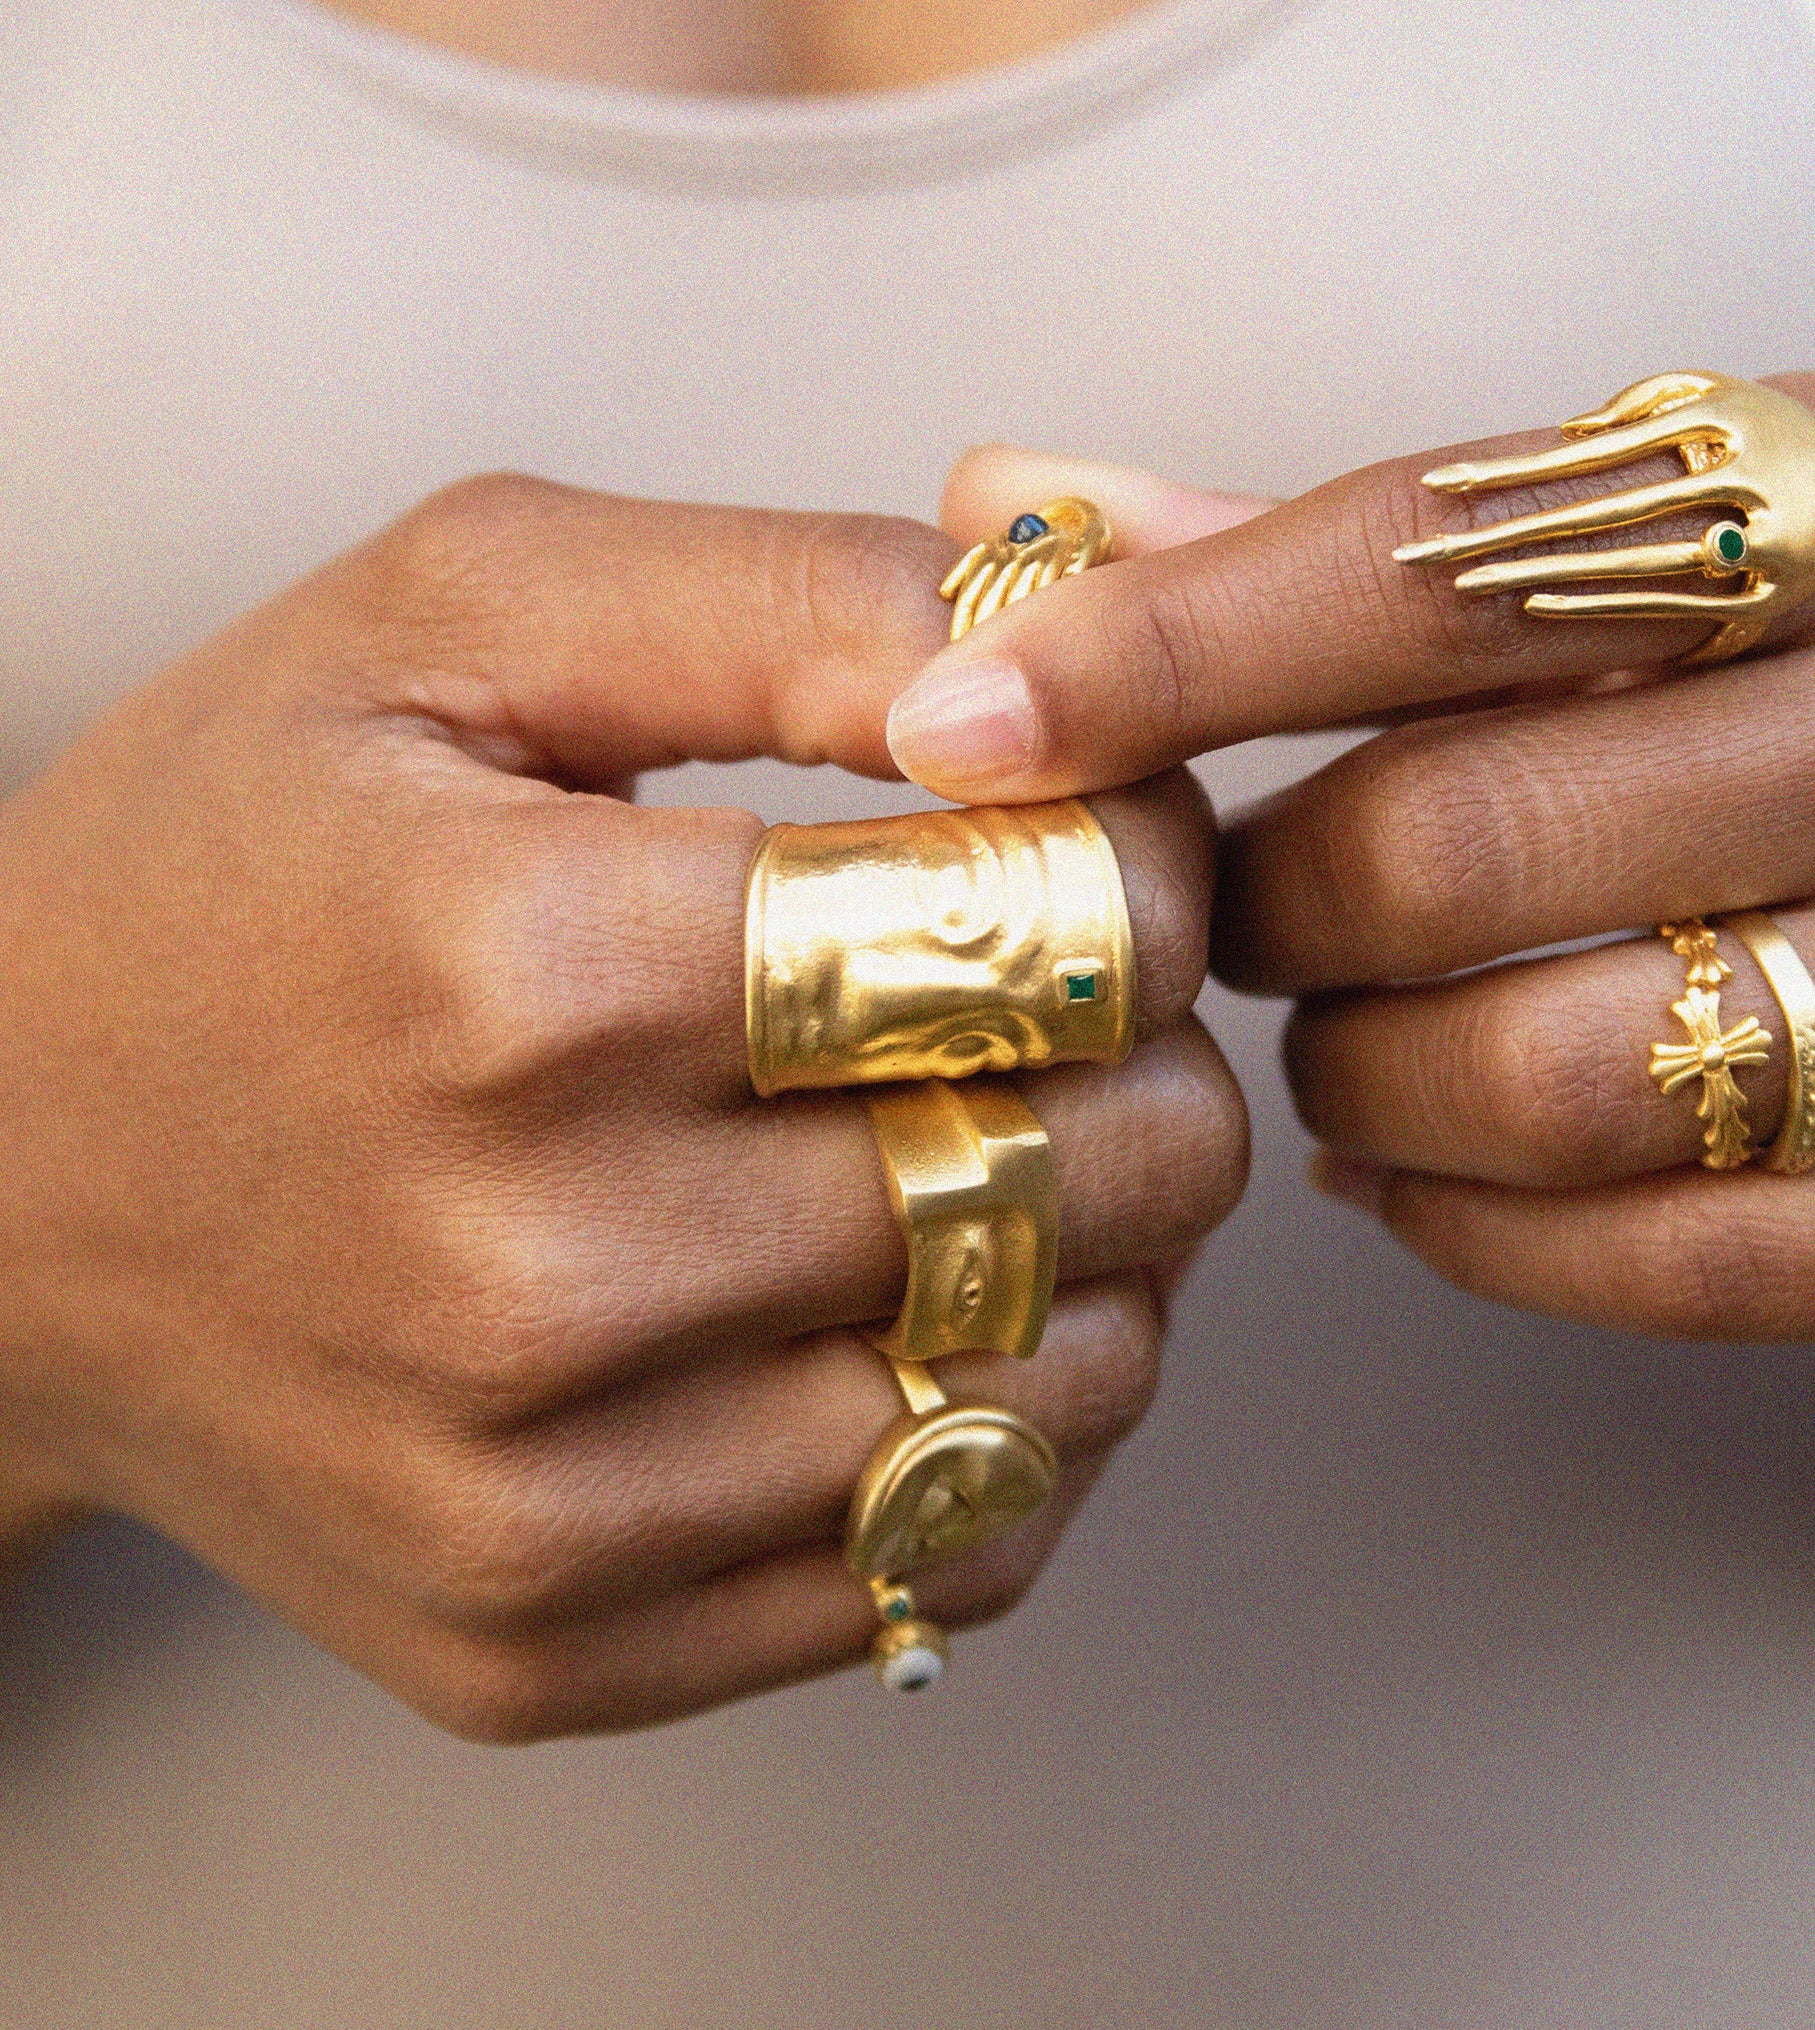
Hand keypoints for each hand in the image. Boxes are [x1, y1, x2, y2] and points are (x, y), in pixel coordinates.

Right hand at [0, 476, 1244, 1736]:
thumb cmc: (230, 861)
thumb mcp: (464, 615)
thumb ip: (791, 598)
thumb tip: (1048, 651)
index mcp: (528, 971)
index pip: (1043, 932)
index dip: (1144, 865)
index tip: (1106, 836)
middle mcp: (539, 1271)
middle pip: (1089, 1169)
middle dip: (1156, 1049)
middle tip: (1086, 982)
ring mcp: (546, 1499)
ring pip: (1059, 1385)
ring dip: (1115, 1243)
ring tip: (1013, 1129)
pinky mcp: (551, 1644)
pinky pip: (943, 1559)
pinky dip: (1011, 1420)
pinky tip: (931, 1296)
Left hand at [894, 383, 1814, 1355]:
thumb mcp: (1654, 580)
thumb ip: (1336, 553)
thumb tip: (1013, 509)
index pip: (1439, 554)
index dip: (1165, 647)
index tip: (962, 726)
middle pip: (1458, 837)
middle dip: (1270, 909)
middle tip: (1234, 920)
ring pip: (1551, 1072)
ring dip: (1360, 1086)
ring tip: (1340, 1050)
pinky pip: (1682, 1260)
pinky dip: (1485, 1237)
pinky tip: (1430, 1175)